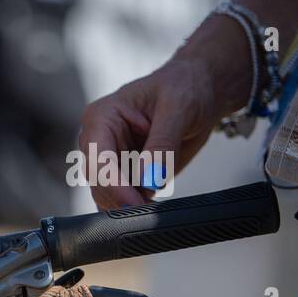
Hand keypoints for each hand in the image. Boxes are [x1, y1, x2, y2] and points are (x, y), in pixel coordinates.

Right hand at [79, 15, 251, 209]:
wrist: (201, 91)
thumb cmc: (185, 87)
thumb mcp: (178, 109)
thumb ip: (161, 145)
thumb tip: (148, 180)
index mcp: (102, 117)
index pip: (97, 157)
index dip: (113, 184)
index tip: (134, 202)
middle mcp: (100, 140)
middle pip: (98, 180)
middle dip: (121, 197)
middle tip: (148, 209)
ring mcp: (112, 159)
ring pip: (106, 194)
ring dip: (128, 203)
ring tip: (155, 201)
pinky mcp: (127, 173)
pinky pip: (123, 197)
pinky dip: (137, 204)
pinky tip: (153, 201)